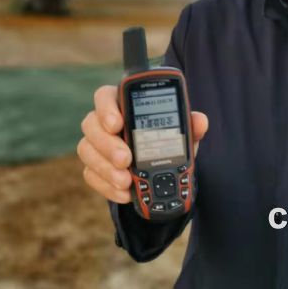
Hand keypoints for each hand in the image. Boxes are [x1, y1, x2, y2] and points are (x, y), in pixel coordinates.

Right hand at [77, 84, 208, 203]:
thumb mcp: (181, 134)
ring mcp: (95, 145)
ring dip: (105, 167)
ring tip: (126, 180)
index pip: (105, 96)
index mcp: (123, 104)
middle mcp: (103, 122)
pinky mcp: (94, 167)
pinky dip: (107, 186)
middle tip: (126, 159)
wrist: (163, 172)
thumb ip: (189, 125)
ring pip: (87, 150)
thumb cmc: (167, 141)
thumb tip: (200, 121)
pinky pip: (91, 175)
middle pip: (91, 124)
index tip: (118, 123)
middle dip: (107, 144)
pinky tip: (124, 192)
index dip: (106, 108)